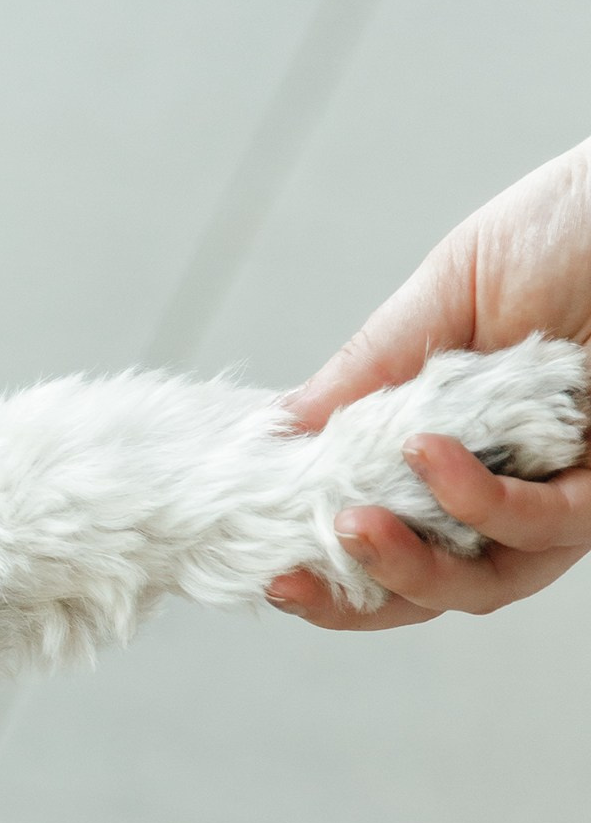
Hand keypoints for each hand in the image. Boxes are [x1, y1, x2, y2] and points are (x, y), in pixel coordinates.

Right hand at [267, 140, 590, 629]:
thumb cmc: (577, 227)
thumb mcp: (450, 291)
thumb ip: (373, 368)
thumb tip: (282, 429)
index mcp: (470, 443)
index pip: (392, 530)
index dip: (328, 561)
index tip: (263, 560)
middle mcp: (520, 483)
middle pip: (434, 584)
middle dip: (354, 595)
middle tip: (287, 574)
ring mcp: (568, 492)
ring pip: (485, 580)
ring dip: (409, 565)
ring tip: (352, 522)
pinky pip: (542, 525)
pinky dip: (478, 502)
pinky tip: (428, 454)